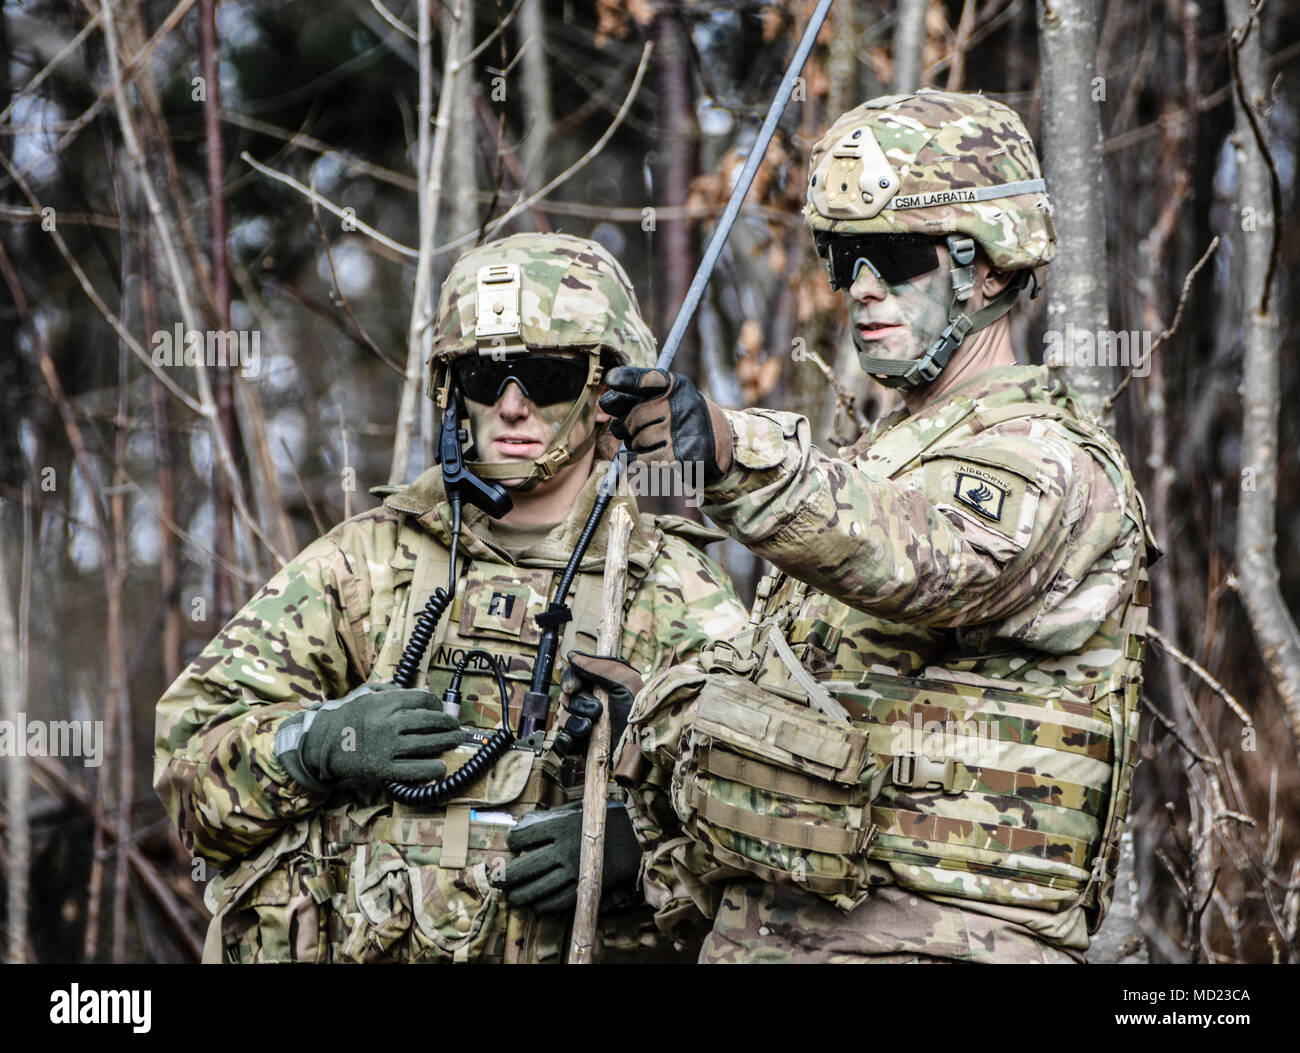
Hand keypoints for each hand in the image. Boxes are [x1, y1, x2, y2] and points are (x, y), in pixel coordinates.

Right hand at [275, 683, 463, 790]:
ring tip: (455, 741)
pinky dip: (431, 769)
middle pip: (430, 721)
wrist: (322, 744)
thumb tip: (420, 691)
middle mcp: (388, 722)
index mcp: (385, 702)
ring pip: (426, 744)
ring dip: (446, 743)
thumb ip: (391, 690)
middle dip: (448, 724)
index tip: (441, 710)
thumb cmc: (346, 716)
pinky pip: (413, 769)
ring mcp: (386, 746)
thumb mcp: (365, 694)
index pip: (423, 700)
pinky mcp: (382, 768)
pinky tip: (440, 768)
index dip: (437, 705)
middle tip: (456, 728)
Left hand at [494, 802, 641, 913]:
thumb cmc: (603, 819)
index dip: (513, 841)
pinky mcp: (586, 885)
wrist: (635, 837)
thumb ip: (551, 817)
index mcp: (562, 826)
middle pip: (528, 866)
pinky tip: (536, 904)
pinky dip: (545, 904)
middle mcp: (566, 849)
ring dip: (523, 894)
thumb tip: (524, 825)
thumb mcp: (577, 810)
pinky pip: (560, 900)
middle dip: (509, 875)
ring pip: (541, 887)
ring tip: (514, 897)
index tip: (511, 843)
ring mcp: (576, 870)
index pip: (525, 836)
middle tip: (499, 880)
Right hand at [552, 650, 643, 755]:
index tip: (573, 687)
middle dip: (578, 704)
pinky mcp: (582, 747)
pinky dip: (565, 740)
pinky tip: (573, 740)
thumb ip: (600, 666)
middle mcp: (592, 704)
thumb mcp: (627, 682)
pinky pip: (563, 741)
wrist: (644, 750)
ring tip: (590, 727)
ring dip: (573, 722)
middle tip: (596, 710)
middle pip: (566, 698)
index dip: (570, 680)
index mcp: (601, 686)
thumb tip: (573, 655)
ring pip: (563, 719)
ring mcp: (585, 726)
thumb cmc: (641, 713)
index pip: (574, 676)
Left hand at [598, 367, 732, 483]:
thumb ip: (637, 395)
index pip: (647, 379)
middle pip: (633, 418)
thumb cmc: (681, 418)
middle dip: (628, 427)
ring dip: (636, 446)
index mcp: (677, 387)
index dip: (626, 379)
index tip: (611, 379)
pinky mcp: (678, 459)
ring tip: (654, 443)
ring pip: (635, 441)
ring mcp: (680, 433)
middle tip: (639, 429)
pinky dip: (637, 461)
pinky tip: (649, 457)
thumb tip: (605, 402)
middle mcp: (680, 407)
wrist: (719, 445)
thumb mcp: (668, 396)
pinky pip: (639, 460)